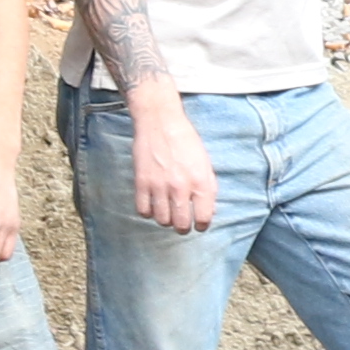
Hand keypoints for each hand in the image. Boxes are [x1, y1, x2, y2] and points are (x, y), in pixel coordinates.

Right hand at [126, 93, 219, 234]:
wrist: (160, 122)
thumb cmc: (185, 141)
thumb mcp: (205, 163)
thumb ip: (208, 188)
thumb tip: (208, 212)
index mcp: (200, 181)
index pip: (203, 218)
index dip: (202, 225)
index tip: (199, 224)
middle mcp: (180, 186)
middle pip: (181, 224)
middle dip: (183, 227)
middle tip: (182, 222)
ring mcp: (159, 185)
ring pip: (161, 220)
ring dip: (166, 219)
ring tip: (167, 210)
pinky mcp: (141, 182)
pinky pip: (143, 211)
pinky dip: (148, 212)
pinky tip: (153, 203)